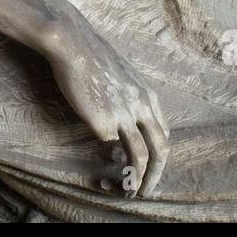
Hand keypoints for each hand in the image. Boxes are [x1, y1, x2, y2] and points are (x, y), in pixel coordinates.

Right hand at [46, 18, 169, 197]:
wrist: (73, 44)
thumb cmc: (91, 57)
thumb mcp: (122, 75)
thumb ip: (129, 98)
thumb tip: (123, 123)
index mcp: (148, 96)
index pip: (163, 134)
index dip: (157, 156)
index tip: (147, 168)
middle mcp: (141, 106)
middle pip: (160, 149)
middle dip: (155, 175)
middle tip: (146, 191)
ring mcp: (124, 114)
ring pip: (141, 156)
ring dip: (138, 179)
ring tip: (130, 192)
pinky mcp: (103, 121)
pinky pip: (112, 151)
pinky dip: (112, 165)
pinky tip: (104, 170)